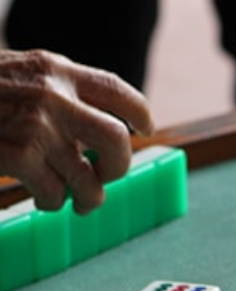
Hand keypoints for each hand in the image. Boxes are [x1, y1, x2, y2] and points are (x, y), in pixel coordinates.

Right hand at [0, 49, 153, 213]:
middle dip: (118, 169)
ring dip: (86, 199)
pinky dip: (52, 204)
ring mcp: (37, 125)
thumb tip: (100, 136)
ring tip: (74, 201)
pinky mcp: (20, 154)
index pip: (116, 90)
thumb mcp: (21, 77)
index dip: (140, 114)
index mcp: (56, 70)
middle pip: (117, 141)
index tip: (145, 130)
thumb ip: (58, 94)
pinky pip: (56, 195)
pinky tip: (41, 198)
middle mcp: (53, 94)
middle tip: (105, 179)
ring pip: (88, 181)